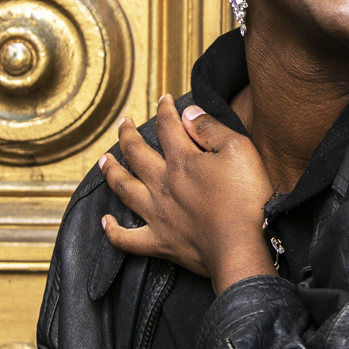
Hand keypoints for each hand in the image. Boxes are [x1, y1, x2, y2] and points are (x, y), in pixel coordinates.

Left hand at [98, 95, 275, 293]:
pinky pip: (127, 238)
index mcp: (182, 161)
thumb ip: (211, 129)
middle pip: (137, 154)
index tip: (164, 100)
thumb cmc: (245, 199)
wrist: (240, 248)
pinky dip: (113, 230)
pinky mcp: (160, 242)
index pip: (167, 128)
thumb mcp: (239, 150)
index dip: (164, 110)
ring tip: (103, 160)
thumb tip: (188, 113)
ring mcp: (157, 215)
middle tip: (122, 123)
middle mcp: (163, 185)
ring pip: (124, 189)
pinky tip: (106, 221)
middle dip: (127, 135)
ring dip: (111, 172)